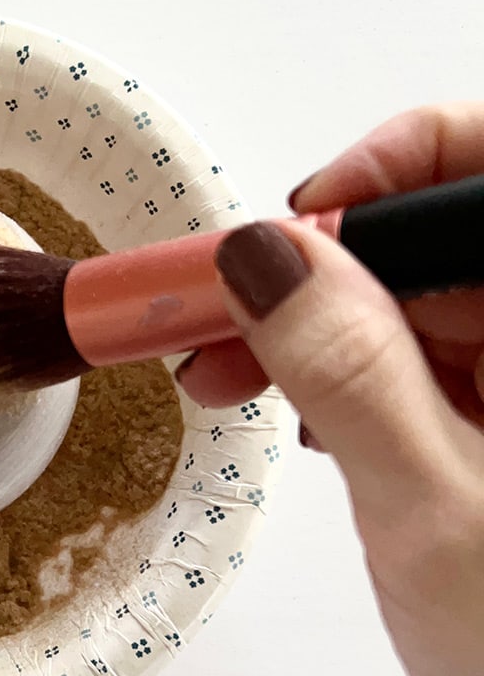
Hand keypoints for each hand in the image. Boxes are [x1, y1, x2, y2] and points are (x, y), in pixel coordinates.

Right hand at [179, 104, 483, 675]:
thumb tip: (272, 254)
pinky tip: (303, 413)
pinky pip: (427, 355)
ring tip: (237, 375)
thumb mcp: (434, 513)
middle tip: (228, 310)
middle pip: (448, 233)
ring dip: (325, 320)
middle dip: (331, 257)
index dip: (400, 163)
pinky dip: (352, 372)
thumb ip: (351, 369)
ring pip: (426, 293)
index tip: (303, 221)